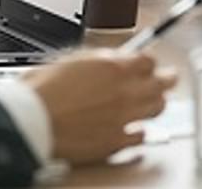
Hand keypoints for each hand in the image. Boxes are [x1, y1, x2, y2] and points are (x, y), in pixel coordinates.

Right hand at [23, 50, 176, 164]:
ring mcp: (124, 117)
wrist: (33, 120)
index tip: (147, 63)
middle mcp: (124, 90)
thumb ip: (97, 60)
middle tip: (167, 79)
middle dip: (166, 79)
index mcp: (112, 67)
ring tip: (155, 102)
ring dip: (157, 103)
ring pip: (158, 108)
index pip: (148, 60)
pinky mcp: (118, 141)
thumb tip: (107, 60)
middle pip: (162, 83)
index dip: (148, 61)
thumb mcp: (69, 60)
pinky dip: (141, 130)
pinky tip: (136, 128)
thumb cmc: (41, 91)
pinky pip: (141, 135)